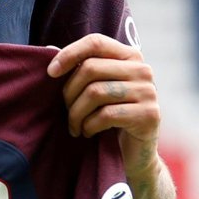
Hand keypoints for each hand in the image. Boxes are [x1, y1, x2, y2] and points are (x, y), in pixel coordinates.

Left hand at [47, 33, 174, 198]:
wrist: (133, 157)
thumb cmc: (108, 120)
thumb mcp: (95, 90)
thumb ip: (81, 70)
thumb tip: (49, 49)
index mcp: (129, 57)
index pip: (95, 42)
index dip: (69, 54)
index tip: (50, 73)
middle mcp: (143, 70)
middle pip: (91, 68)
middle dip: (69, 93)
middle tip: (65, 112)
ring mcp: (149, 92)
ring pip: (96, 92)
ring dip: (77, 113)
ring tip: (74, 126)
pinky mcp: (149, 115)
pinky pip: (107, 114)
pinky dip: (90, 125)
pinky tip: (88, 132)